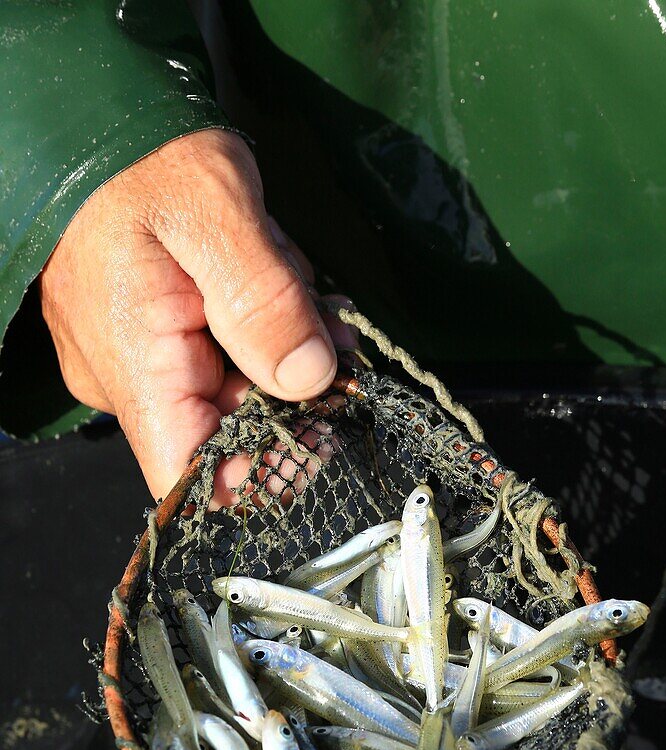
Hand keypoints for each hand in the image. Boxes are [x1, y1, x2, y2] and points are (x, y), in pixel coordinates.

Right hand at [39, 130, 354, 503]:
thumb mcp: (217, 218)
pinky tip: (276, 281)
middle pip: (227, 430)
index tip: (324, 431)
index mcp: (135, 367)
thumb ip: (266, 306)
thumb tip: (312, 380)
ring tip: (294, 282)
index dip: (264, 474)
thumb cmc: (145, 159)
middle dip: (291, 384)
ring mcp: (136, 361)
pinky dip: (257, 328)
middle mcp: (127, 381)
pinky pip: (214, 357)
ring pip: (230, 390)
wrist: (95, 116)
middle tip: (330, 330)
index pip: (191, 478)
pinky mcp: (150, 338)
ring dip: (279, 345)